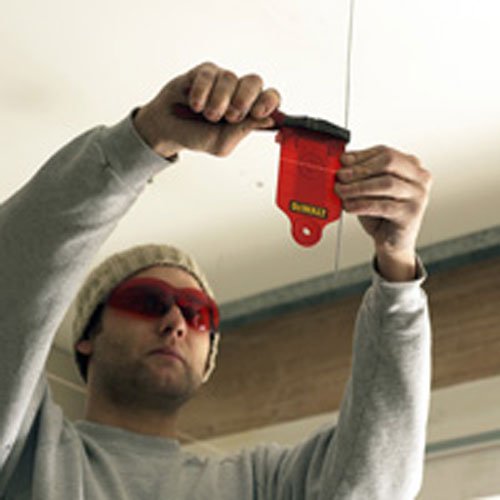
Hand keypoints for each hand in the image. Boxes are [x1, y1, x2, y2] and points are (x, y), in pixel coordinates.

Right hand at [133, 62, 280, 157]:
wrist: (168, 130)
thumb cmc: (197, 136)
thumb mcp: (221, 143)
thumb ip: (244, 130)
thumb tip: (270, 119)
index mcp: (248, 111)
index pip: (270, 98)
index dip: (269, 101)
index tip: (259, 112)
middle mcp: (237, 93)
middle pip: (254, 81)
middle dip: (244, 99)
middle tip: (230, 116)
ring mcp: (221, 81)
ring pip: (230, 78)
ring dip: (217, 101)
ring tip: (207, 115)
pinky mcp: (204, 72)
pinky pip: (209, 75)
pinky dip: (201, 92)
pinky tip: (194, 104)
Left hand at [335, 146, 431, 280]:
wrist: (391, 241)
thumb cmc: (380, 213)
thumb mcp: (369, 188)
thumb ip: (360, 173)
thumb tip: (343, 161)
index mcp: (411, 165)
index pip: (385, 152)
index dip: (361, 156)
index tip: (343, 161)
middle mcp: (420, 178)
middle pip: (388, 162)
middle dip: (360, 169)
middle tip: (340, 176)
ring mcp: (418, 195)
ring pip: (386, 183)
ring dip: (358, 187)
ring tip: (341, 192)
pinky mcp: (411, 214)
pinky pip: (383, 205)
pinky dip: (362, 204)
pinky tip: (349, 206)